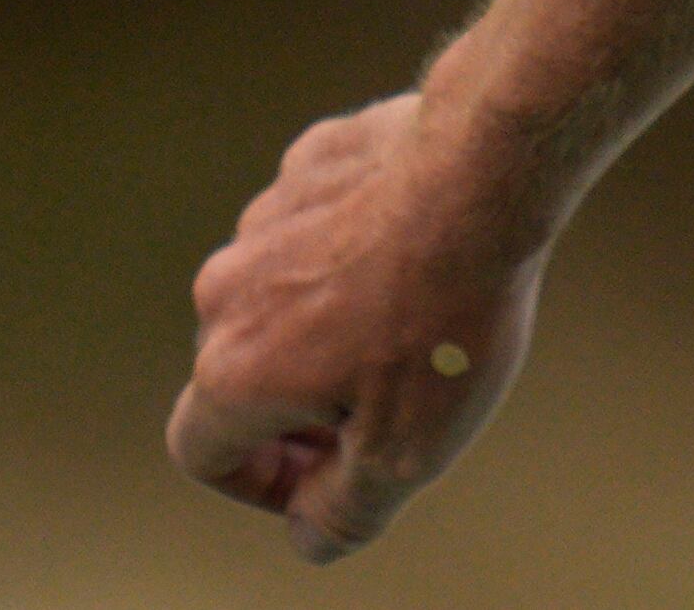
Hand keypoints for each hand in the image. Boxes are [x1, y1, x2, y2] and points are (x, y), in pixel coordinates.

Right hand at [169, 92, 544, 560]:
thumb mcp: (406, 454)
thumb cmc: (446, 319)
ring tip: (417, 319)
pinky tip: (426, 247)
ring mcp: (266, 216)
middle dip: (302, 403)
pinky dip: (358, 245)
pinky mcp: (315, 159)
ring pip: (284, 290)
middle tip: (386, 404)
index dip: (261, 481)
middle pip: (244, 370)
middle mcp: (226, 292)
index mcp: (231, 371)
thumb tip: (308, 534)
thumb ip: (343, 512)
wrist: (490, 172)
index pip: (204, 453)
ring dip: (331, 319)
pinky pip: (322, 219)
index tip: (328, 476)